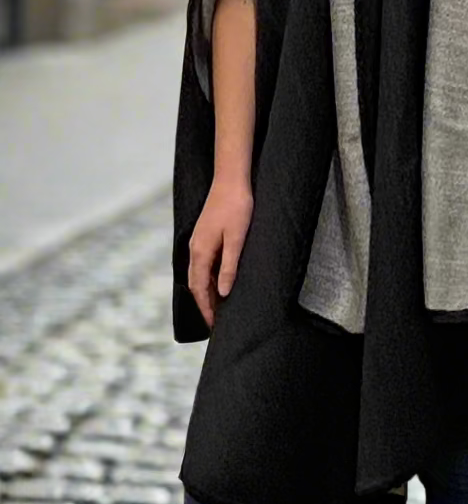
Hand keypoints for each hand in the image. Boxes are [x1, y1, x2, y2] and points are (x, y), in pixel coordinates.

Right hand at [188, 178, 253, 330]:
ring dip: (206, 290)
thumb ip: (229, 265)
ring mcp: (198, 240)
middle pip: (196, 283)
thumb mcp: (236, 238)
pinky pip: (203, 262)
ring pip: (199, 272)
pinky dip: (208, 276)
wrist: (231, 178)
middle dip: (204, 303)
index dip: (206, 308)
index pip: (199, 288)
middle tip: (216, 321)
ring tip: (218, 305)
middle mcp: (195, 248)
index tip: (213, 325)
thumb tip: (222, 292)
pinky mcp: (205, 234)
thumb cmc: (236, 206)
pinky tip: (218, 279)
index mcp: (200, 252)